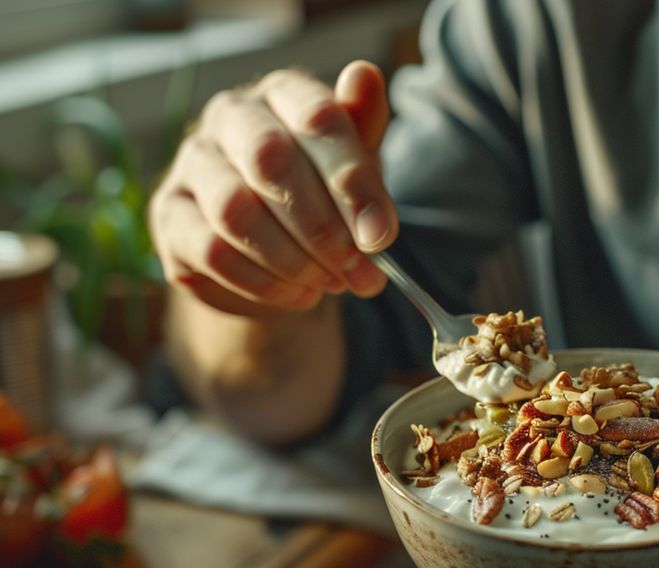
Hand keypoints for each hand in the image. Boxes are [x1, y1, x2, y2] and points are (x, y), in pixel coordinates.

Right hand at [149, 60, 397, 315]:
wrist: (278, 247)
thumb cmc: (322, 190)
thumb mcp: (355, 163)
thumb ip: (364, 129)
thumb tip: (366, 75)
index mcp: (281, 94)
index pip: (317, 118)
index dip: (352, 182)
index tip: (381, 236)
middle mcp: (230, 117)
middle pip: (270, 160)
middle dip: (322, 226)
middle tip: (357, 267)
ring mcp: (191, 164)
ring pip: (237, 211)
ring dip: (294, 259)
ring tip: (330, 282)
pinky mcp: (169, 215)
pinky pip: (214, 252)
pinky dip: (265, 283)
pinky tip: (300, 294)